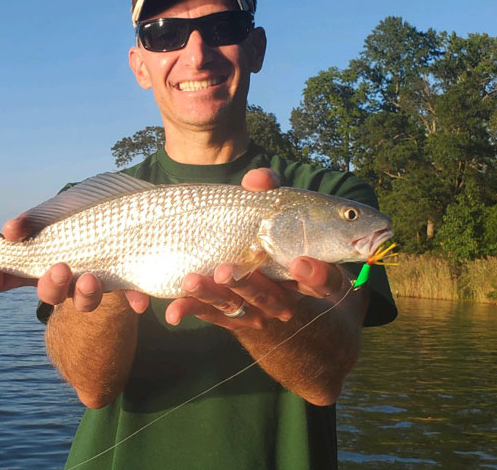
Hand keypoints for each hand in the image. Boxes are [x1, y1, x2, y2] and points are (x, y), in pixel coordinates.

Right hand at [0, 214, 148, 313]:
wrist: (136, 211)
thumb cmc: (86, 208)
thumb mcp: (58, 209)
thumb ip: (34, 220)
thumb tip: (11, 231)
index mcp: (41, 260)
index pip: (6, 275)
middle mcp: (65, 278)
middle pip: (49, 293)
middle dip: (51, 284)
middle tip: (59, 268)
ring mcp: (95, 282)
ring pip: (85, 301)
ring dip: (85, 294)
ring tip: (91, 278)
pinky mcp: (127, 282)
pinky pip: (130, 296)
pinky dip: (135, 298)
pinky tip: (140, 301)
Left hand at [164, 168, 347, 328]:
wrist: (256, 268)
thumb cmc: (272, 232)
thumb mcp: (277, 210)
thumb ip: (270, 191)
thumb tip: (257, 179)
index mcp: (307, 275)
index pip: (324, 281)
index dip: (316, 276)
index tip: (298, 262)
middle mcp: (284, 297)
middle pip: (270, 296)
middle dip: (248, 284)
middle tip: (227, 270)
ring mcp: (256, 310)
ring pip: (235, 305)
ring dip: (212, 294)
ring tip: (192, 280)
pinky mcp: (228, 315)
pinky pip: (208, 313)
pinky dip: (190, 309)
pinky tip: (172, 311)